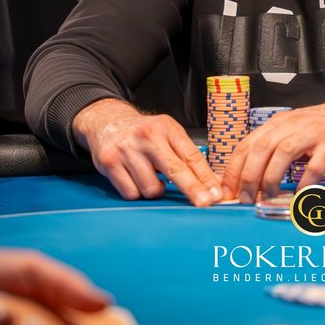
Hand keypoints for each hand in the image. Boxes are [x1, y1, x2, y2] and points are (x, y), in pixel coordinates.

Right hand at [73, 99, 222, 206]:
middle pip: (175, 169)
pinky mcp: (110, 163)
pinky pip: (131, 193)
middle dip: (193, 189)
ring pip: (151, 189)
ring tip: (151, 177)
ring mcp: (127, 150)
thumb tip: (213, 184)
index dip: (206, 178)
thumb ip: (188, 157)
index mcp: (167, 128)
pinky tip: (136, 179)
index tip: (216, 193)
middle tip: (205, 203)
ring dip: (155, 191)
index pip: (191, 156)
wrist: (107, 122)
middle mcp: (147, 137)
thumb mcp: (168, 135)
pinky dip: (137, 192)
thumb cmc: (144, 133)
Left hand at [221, 86, 324, 202]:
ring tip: (269, 198)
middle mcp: (291, 125)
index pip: (246, 144)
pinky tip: (301, 195)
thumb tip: (250, 180)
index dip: (233, 170)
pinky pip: (316, 164)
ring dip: (272, 179)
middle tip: (246, 200)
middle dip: (248, 177)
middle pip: (261, 149)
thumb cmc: (324, 128)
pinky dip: (305, 181)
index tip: (228, 192)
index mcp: (277, 124)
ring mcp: (313, 133)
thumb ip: (274, 151)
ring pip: (283, 153)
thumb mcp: (293, 132)